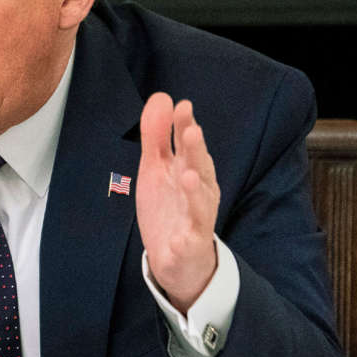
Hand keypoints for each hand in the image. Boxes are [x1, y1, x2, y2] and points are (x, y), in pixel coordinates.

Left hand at [135, 92, 219, 313]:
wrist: (179, 259)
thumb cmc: (170, 207)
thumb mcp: (157, 169)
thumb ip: (157, 136)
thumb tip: (162, 98)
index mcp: (191, 171)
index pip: (189, 146)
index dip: (185, 127)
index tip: (181, 107)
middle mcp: (199, 193)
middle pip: (199, 169)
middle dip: (195, 152)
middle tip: (190, 131)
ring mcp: (196, 221)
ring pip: (200, 206)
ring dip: (195, 191)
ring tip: (187, 176)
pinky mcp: (190, 248)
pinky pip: (189, 244)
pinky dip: (185, 241)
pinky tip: (178, 238)